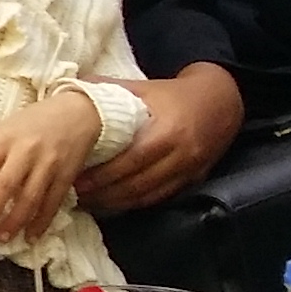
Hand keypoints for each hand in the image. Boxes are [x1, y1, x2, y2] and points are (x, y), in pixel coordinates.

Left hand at [0, 88, 100, 239]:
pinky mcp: (67, 175)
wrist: (77, 113)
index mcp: (6, 137)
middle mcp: (27, 151)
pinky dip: (42, 221)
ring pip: (31, 197)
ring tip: (3, 236)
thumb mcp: (4, 128)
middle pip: (7, 184)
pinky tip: (31, 235)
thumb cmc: (34, 121)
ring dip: (16, 220)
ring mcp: (49, 164)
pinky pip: (53, 202)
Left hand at [78, 64, 243, 211]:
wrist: (221, 101)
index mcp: (167, 132)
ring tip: (89, 202)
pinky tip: (115, 204)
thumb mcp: (143, 87)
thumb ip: (108, 89)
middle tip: (75, 194)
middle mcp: (180, 155)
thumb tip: (69, 88)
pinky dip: (136, 203)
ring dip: (117, 203)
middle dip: (104, 193)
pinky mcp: (193, 180)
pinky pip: (161, 197)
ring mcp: (188, 171)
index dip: (102, 174)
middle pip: (137, 183)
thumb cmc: (174, 94)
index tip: (75, 178)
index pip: (130, 161)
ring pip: (148, 196)